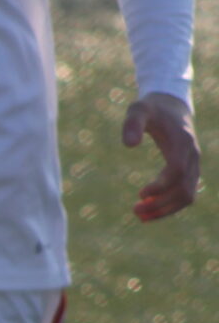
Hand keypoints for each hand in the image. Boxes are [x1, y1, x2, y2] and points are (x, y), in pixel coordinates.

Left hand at [124, 92, 198, 220]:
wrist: (171, 105)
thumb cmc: (151, 108)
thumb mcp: (138, 110)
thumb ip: (132, 124)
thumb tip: (128, 145)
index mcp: (182, 143)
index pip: (176, 172)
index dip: (161, 186)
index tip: (140, 194)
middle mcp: (192, 156)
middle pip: (184, 189)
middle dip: (161, 204)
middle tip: (135, 212)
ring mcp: (194, 164)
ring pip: (188, 195)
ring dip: (166, 209)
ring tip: (140, 216)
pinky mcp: (190, 170)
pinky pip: (186, 193)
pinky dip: (170, 204)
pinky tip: (149, 208)